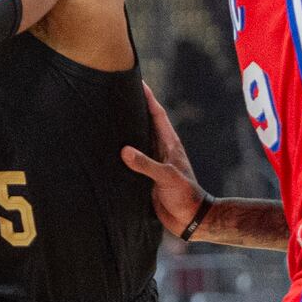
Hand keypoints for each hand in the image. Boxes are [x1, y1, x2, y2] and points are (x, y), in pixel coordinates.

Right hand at [121, 84, 206, 236]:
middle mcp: (161, 150)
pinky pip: (134, 158)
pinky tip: (112, 148)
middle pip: (146, 123)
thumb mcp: (166, 178)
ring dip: (128, 128)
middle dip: (135, 108)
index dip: (148, 98)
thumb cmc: (185, 197)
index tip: (137, 81)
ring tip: (111, 115)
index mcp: (169, 145)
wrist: (190, 220)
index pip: (157, 115)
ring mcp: (155, 162)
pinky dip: (124, 151)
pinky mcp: (148, 176)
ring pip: (139, 140)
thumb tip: (124, 151)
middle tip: (118, 93)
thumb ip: (146, 164)